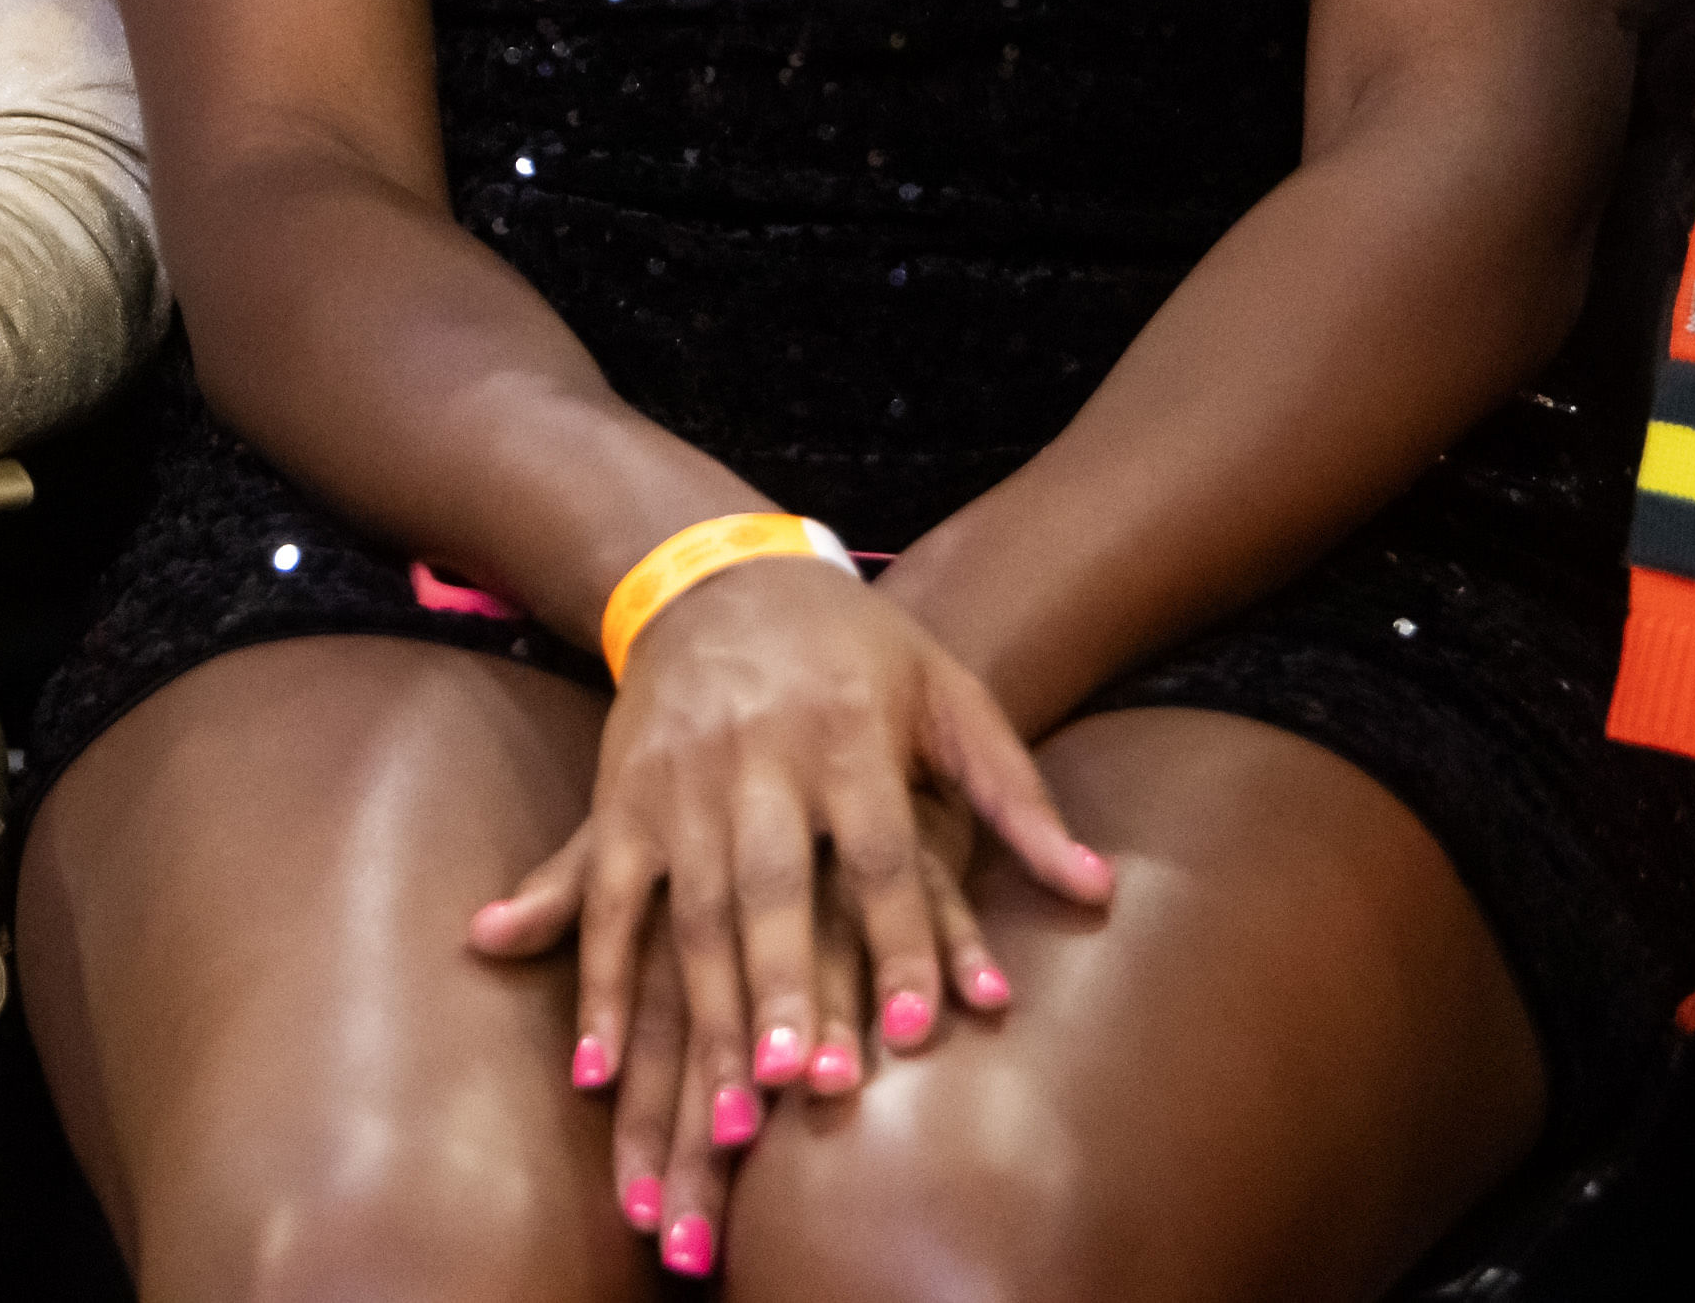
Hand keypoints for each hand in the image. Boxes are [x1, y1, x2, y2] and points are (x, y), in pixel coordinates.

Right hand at [472, 557, 1107, 1258]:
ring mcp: (677, 782)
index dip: (903, 939)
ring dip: (703, 1013)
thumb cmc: (858, 652)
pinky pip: (606, 902)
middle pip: (770, 887)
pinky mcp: (619, 798)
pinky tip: (594, 1069)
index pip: (879, 850)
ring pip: (689, 909)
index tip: (923, 1031)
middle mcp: (755, 759)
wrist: (718, 576)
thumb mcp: (949, 696)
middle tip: (797, 1087)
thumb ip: (1016, 796)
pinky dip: (595, 987)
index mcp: (846, 733)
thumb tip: (1099, 887)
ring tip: (726, 1118)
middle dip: (780, 989)